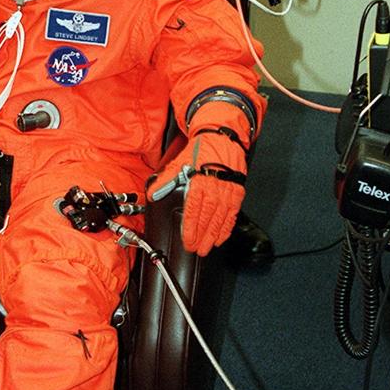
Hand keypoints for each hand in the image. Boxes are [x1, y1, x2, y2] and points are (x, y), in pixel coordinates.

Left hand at [150, 127, 247, 256]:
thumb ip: (165, 181)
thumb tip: (152, 194)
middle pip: (206, 220)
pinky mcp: (237, 193)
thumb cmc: (201, 151)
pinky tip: (221, 237)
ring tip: (207, 248)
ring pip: (220, 220)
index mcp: (198, 184)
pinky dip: (227, 228)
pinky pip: (232, 215)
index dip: (190, 230)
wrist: (222, 139)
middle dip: (201, 238)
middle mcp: (214, 190)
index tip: (187, 241)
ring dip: (213, 237)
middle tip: (197, 250)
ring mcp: (227, 193)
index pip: (192, 213)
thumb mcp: (179, 163)